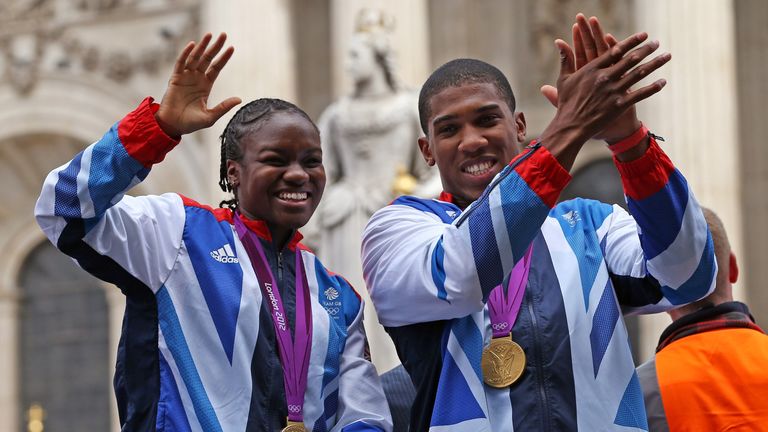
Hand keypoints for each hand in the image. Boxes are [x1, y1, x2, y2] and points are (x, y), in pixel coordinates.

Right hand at [155, 33, 241, 136]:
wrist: (173, 126)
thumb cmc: (191, 123)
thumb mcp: (210, 116)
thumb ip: (223, 107)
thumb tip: (239, 99)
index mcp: (206, 85)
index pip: (217, 68)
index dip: (224, 58)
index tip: (232, 48)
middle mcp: (196, 78)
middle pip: (208, 59)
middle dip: (215, 47)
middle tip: (224, 35)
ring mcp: (185, 77)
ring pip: (195, 58)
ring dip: (202, 46)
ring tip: (209, 35)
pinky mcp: (175, 79)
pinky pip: (181, 63)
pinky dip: (186, 54)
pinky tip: (193, 45)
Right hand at [538, 23, 669, 168]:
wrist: (571, 127)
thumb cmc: (566, 103)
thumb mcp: (564, 79)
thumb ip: (565, 59)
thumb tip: (559, 42)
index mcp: (592, 69)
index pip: (615, 51)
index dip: (631, 41)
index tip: (643, 35)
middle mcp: (605, 78)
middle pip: (630, 59)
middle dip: (646, 49)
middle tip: (657, 43)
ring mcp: (613, 91)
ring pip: (639, 74)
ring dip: (655, 64)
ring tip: (667, 56)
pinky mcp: (619, 105)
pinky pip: (640, 94)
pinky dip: (653, 87)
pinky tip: (663, 81)